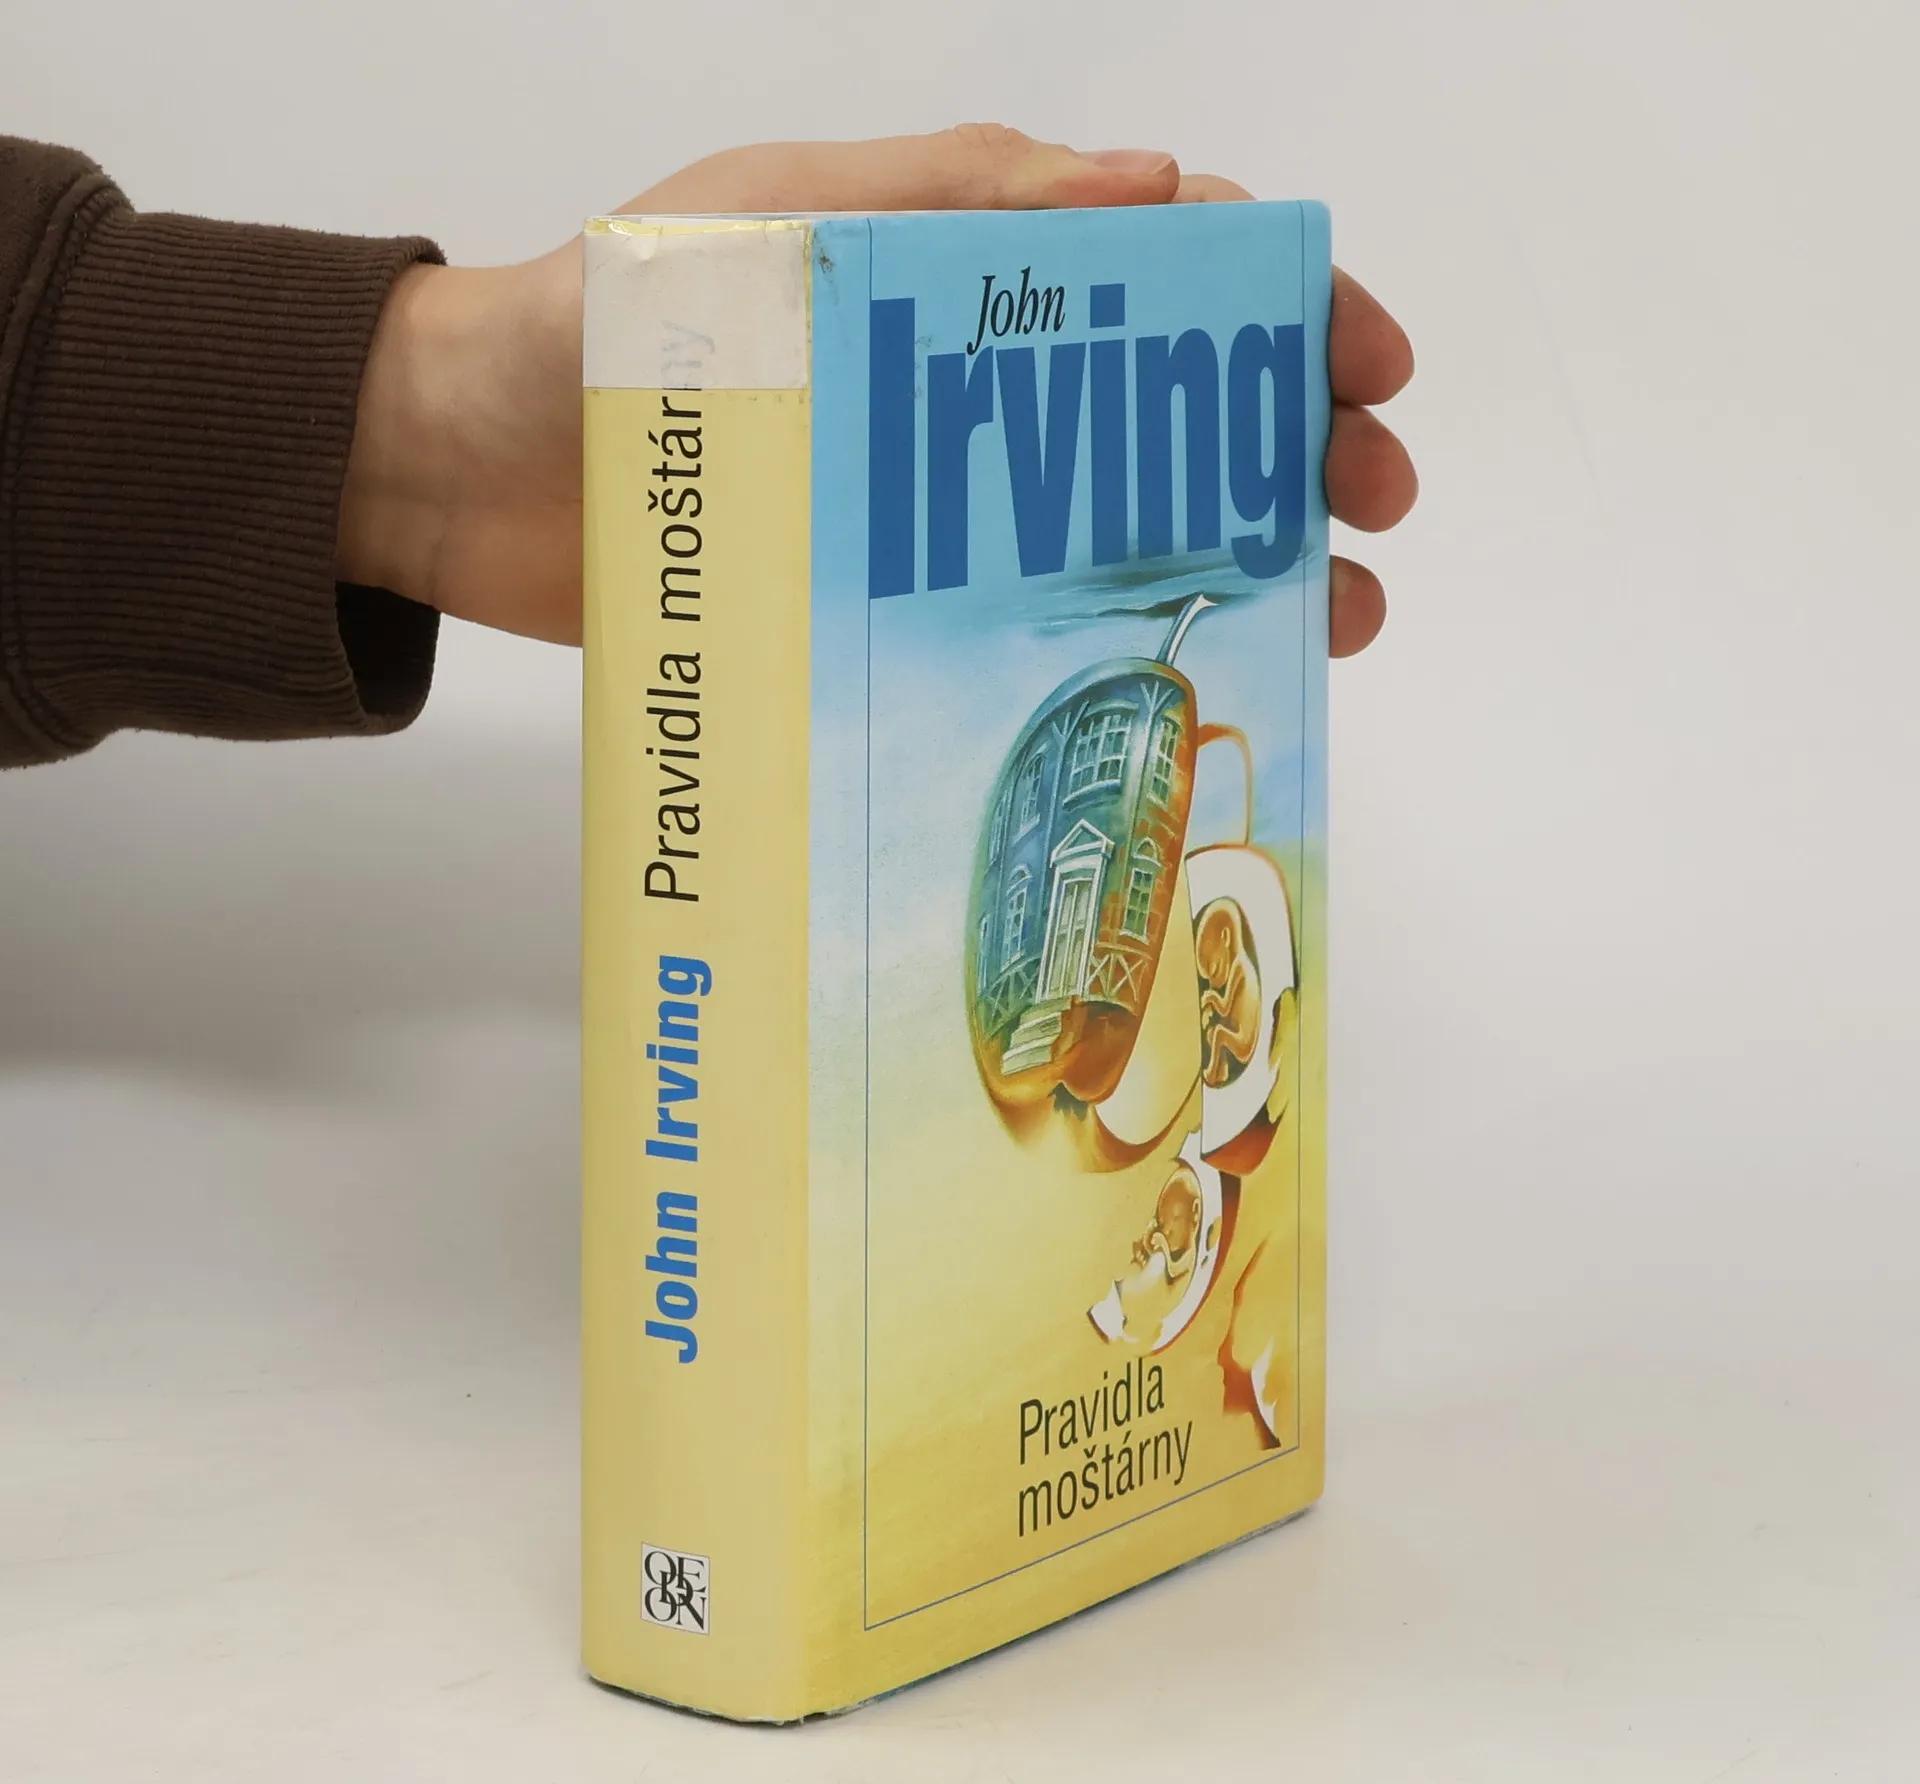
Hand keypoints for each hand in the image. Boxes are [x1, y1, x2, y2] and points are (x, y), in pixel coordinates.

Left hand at [337, 126, 1414, 657]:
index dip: (1283, 306)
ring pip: (1127, 520)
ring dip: (1246, 552)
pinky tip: (1192, 672)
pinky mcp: (886, 602)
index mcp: (957, 267)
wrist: (457, 472)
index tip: (1361, 363)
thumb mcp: (767, 228)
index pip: (1167, 264)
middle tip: (1371, 500)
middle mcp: (965, 386)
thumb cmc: (595, 324)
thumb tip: (1152, 190)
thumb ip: (944, 208)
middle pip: (1174, 404)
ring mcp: (933, 503)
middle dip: (1294, 439)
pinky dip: (1122, 638)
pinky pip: (1028, 617)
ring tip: (1337, 609)